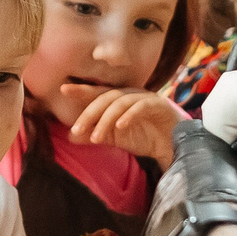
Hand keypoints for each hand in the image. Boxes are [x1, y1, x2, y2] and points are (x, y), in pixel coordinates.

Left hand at [64, 86, 180, 165]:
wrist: (173, 146)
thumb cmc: (145, 138)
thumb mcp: (116, 139)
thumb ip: (96, 135)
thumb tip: (71, 137)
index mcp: (120, 99)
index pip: (98, 93)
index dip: (82, 90)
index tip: (63, 89)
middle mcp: (132, 95)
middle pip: (107, 97)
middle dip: (90, 113)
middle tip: (77, 129)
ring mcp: (146, 98)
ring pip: (121, 103)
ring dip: (106, 119)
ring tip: (96, 136)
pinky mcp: (159, 106)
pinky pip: (141, 107)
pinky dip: (129, 116)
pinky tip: (120, 127)